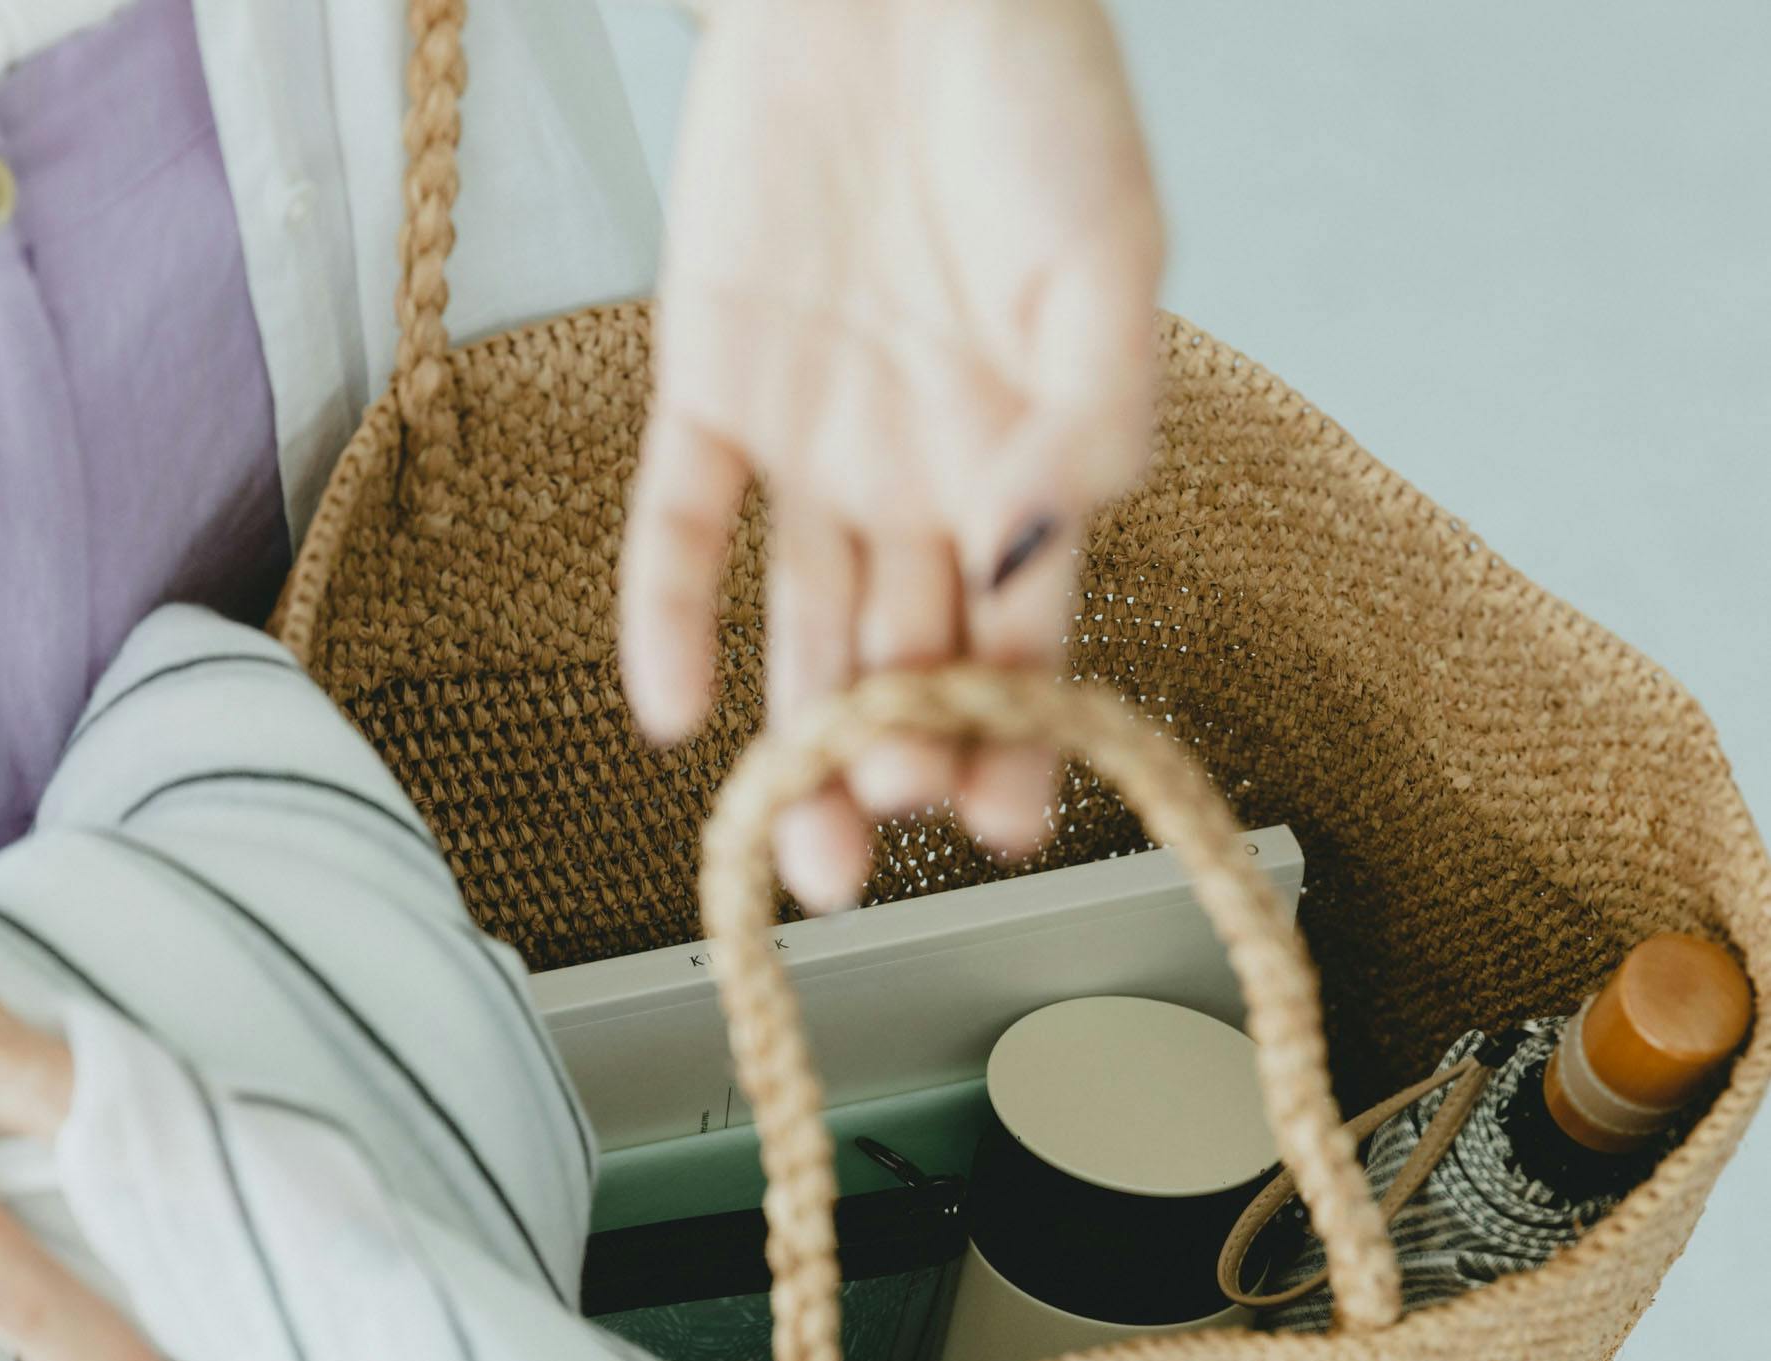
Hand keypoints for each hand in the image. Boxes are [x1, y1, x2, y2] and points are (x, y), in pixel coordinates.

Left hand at [621, 0, 1163, 909]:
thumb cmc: (1029, 98)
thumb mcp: (1107, 256)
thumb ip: (1092, 419)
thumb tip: (1038, 569)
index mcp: (1026, 466)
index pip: (1021, 639)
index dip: (1013, 734)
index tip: (1006, 822)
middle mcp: (920, 481)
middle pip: (907, 658)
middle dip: (898, 759)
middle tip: (885, 830)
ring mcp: (814, 448)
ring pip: (803, 624)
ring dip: (797, 737)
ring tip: (796, 846)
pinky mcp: (711, 393)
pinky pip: (681, 525)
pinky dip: (670, 615)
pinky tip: (673, 716)